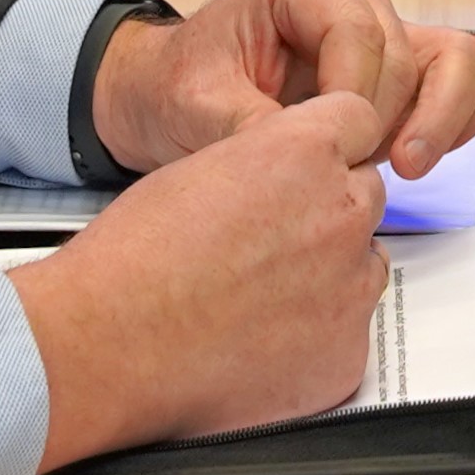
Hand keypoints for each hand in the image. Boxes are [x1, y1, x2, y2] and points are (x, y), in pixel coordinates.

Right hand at [5, 90, 398, 464]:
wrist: (108, 344)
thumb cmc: (135, 260)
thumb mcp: (203, 169)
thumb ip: (266, 162)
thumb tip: (287, 178)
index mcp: (304, 152)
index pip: (359, 120)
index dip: (329, 148)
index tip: (309, 170)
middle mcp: (341, 213)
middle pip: (365, 195)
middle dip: (329, 213)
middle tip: (270, 245)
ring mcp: (350, 289)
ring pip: (364, 266)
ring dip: (328, 276)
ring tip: (257, 298)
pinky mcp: (346, 353)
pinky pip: (348, 334)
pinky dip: (316, 339)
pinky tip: (260, 342)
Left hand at [89, 0, 474, 180]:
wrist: (173, 94)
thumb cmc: (182, 85)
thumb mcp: (195, 105)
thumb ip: (249, 126)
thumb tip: (307, 158)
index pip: (358, 30)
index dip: (357, 93)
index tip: (338, 141)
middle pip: (411, 52)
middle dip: (392, 117)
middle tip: (360, 166)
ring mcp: (383, 33)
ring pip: (455, 61)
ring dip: (440, 118)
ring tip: (406, 165)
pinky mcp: (398, 71)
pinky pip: (460, 83)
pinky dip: (455, 121)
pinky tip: (417, 156)